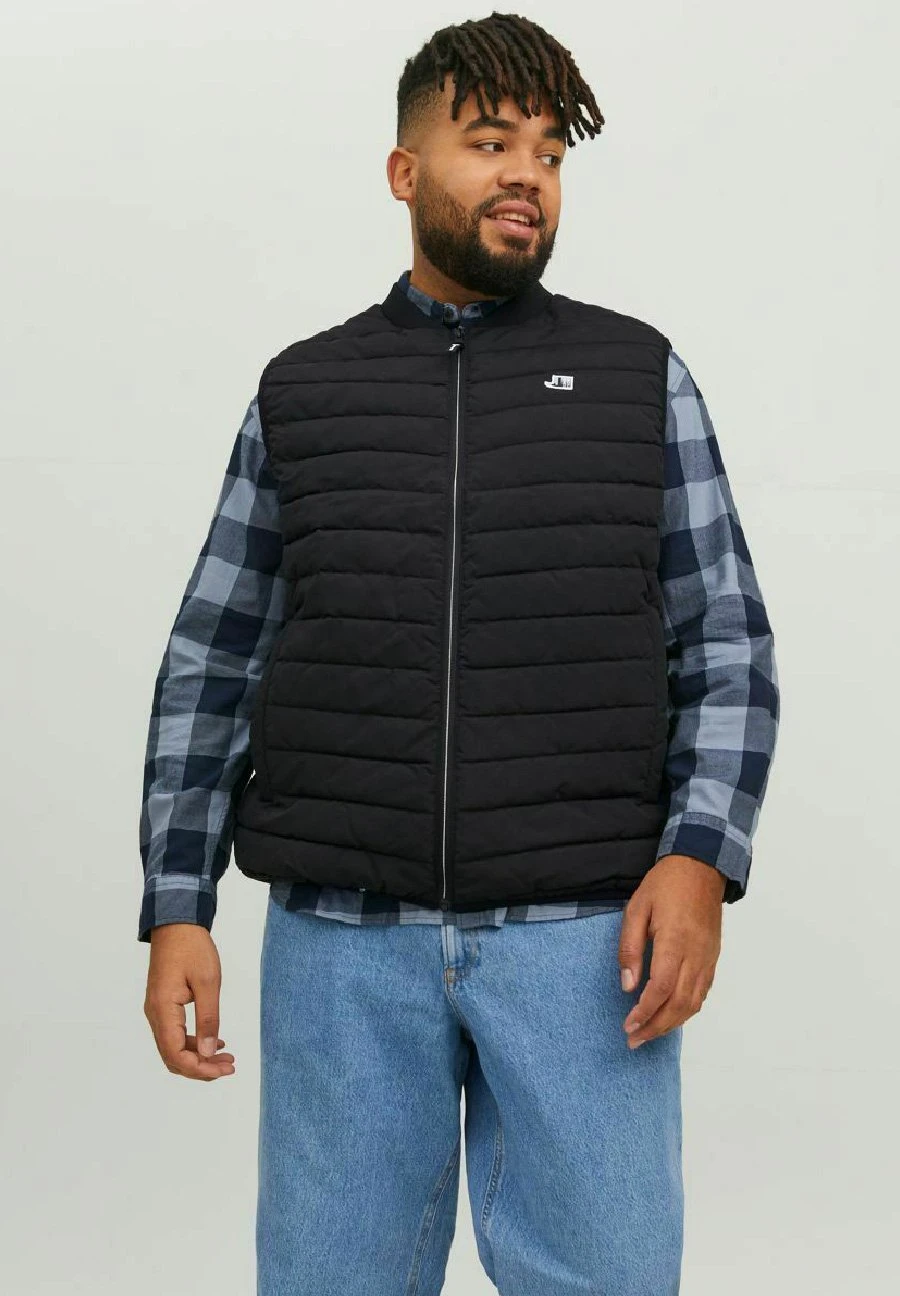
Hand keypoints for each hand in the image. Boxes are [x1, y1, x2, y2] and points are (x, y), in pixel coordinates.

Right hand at [143, 924, 235, 1080]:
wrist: (176, 923)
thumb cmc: (192, 948)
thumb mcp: (208, 982)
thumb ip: (208, 1019)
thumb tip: (207, 1053)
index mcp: (163, 1009)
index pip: (175, 1054)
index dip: (200, 1068)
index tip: (225, 1069)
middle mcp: (154, 1014)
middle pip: (172, 1057)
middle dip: (201, 1067)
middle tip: (229, 1066)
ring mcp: (157, 1010)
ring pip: (173, 1048)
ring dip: (198, 1056)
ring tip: (226, 1057)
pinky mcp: (163, 1005)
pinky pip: (174, 1034)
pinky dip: (192, 1042)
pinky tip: (214, 1040)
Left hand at [618, 854, 725, 1048]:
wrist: (701, 866)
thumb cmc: (665, 884)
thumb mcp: (637, 908)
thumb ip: (630, 948)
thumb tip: (628, 986)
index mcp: (675, 942)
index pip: (660, 989)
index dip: (644, 1012)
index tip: (628, 1025)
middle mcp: (696, 955)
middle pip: (679, 1004)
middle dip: (656, 1027)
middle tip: (635, 1040)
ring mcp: (708, 957)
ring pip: (694, 1002)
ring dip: (672, 1023)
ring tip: (650, 1033)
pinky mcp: (713, 957)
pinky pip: (703, 992)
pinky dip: (687, 1009)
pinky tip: (671, 1014)